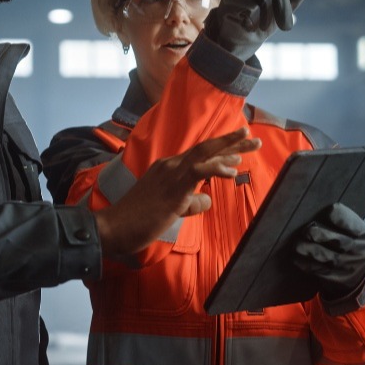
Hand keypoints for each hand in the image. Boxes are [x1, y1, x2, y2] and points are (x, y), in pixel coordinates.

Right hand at [95, 127, 260, 255]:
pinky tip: (232, 171)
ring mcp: (171, 175)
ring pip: (205, 154)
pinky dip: (217, 168)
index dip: (220, 151)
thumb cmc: (135, 221)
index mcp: (166, 168)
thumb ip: (189, 202)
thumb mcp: (169, 210)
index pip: (198, 155)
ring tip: (251, 142)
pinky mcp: (173, 188)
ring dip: (230, 148)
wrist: (112, 227)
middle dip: (230, 141)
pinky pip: (199, 172)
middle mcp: (169, 166)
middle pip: (205, 149)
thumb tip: (207, 199)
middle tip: (251, 136)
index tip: (238, 149)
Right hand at [203, 0, 317, 61]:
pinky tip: (245, 24)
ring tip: (255, 24)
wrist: (235, 44)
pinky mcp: (228, 2)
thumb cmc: (258, 25)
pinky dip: (253, 21)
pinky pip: (251, 8)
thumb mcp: (282, 12)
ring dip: (266, 16)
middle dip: (280, 6)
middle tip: (271, 22)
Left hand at [291, 202, 364, 300]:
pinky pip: (315, 269)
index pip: (348, 220)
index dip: (333, 213)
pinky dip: (302, 262)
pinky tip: (297, 257)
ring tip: (298, 244)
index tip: (325, 213)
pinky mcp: (336, 280)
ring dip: (305, 247)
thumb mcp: (357, 236)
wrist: (363, 279)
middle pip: (335, 239)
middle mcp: (358, 251)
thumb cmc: (354, 249)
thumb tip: (316, 214)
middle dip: (315, 233)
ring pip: (322, 255)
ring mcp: (347, 267)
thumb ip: (342, 225)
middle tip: (306, 231)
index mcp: (364, 236)